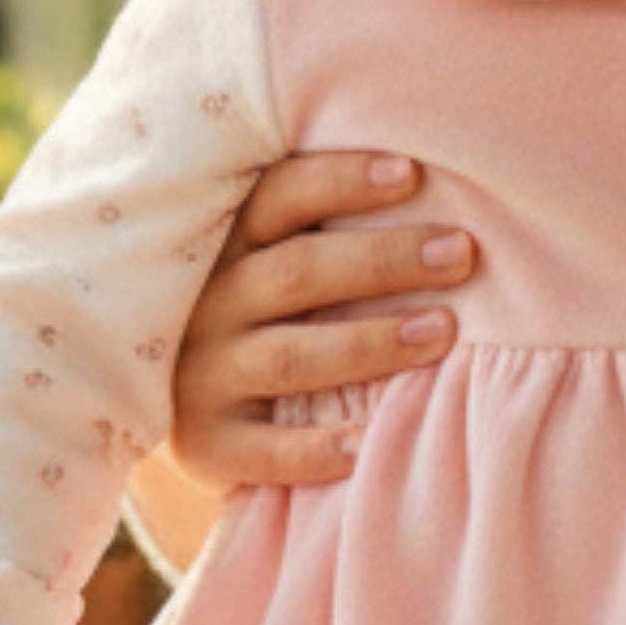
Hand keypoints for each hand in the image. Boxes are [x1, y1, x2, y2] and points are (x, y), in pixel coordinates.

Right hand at [167, 150, 476, 491]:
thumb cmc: (256, 306)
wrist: (166, 397)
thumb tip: (425, 176)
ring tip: (443, 331)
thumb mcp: (262, 251)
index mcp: (223, 242)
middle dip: (384, 260)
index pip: (279, 196)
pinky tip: (373, 442)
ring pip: (292, 356)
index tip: (413, 174)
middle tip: (460, 253)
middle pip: (299, 272)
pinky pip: (264, 450)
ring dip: (370, 343)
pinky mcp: (205, 443)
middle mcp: (208, 304)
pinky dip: (317, 449)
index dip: (343, 181)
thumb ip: (319, 221)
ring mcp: (203, 375)